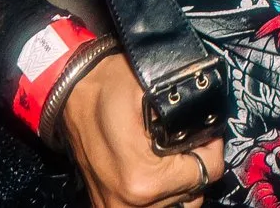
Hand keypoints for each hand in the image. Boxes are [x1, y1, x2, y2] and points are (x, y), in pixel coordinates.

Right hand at [58, 55, 225, 207]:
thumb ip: (187, 108)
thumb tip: (211, 121)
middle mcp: (129, 203)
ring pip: (173, 202)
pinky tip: (155, 164)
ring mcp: (114, 207)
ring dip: (177, 179)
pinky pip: (150, 205)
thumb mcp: (154, 85)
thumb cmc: (108, 85)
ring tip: (169, 151)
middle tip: (186, 139)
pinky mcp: (106, 205)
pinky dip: (159, 188)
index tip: (204, 130)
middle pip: (190, 193)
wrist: (68, 90)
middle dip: (194, 165)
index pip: (205, 174)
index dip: (211, 147)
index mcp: (143, 179)